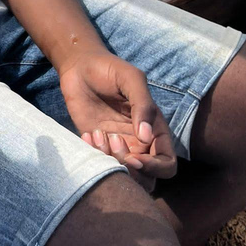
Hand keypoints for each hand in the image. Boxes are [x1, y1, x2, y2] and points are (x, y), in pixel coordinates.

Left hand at [59, 50, 176, 191]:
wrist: (79, 67)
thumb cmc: (109, 70)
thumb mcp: (130, 79)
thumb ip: (142, 105)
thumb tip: (146, 137)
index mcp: (155, 130)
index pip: (167, 164)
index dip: (154, 167)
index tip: (135, 156)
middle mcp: (138, 143)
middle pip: (146, 177)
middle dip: (131, 168)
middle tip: (114, 143)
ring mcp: (116, 145)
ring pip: (122, 174)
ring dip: (111, 161)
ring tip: (98, 134)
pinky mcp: (95, 144)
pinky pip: (99, 163)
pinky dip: (93, 154)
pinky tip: (88, 134)